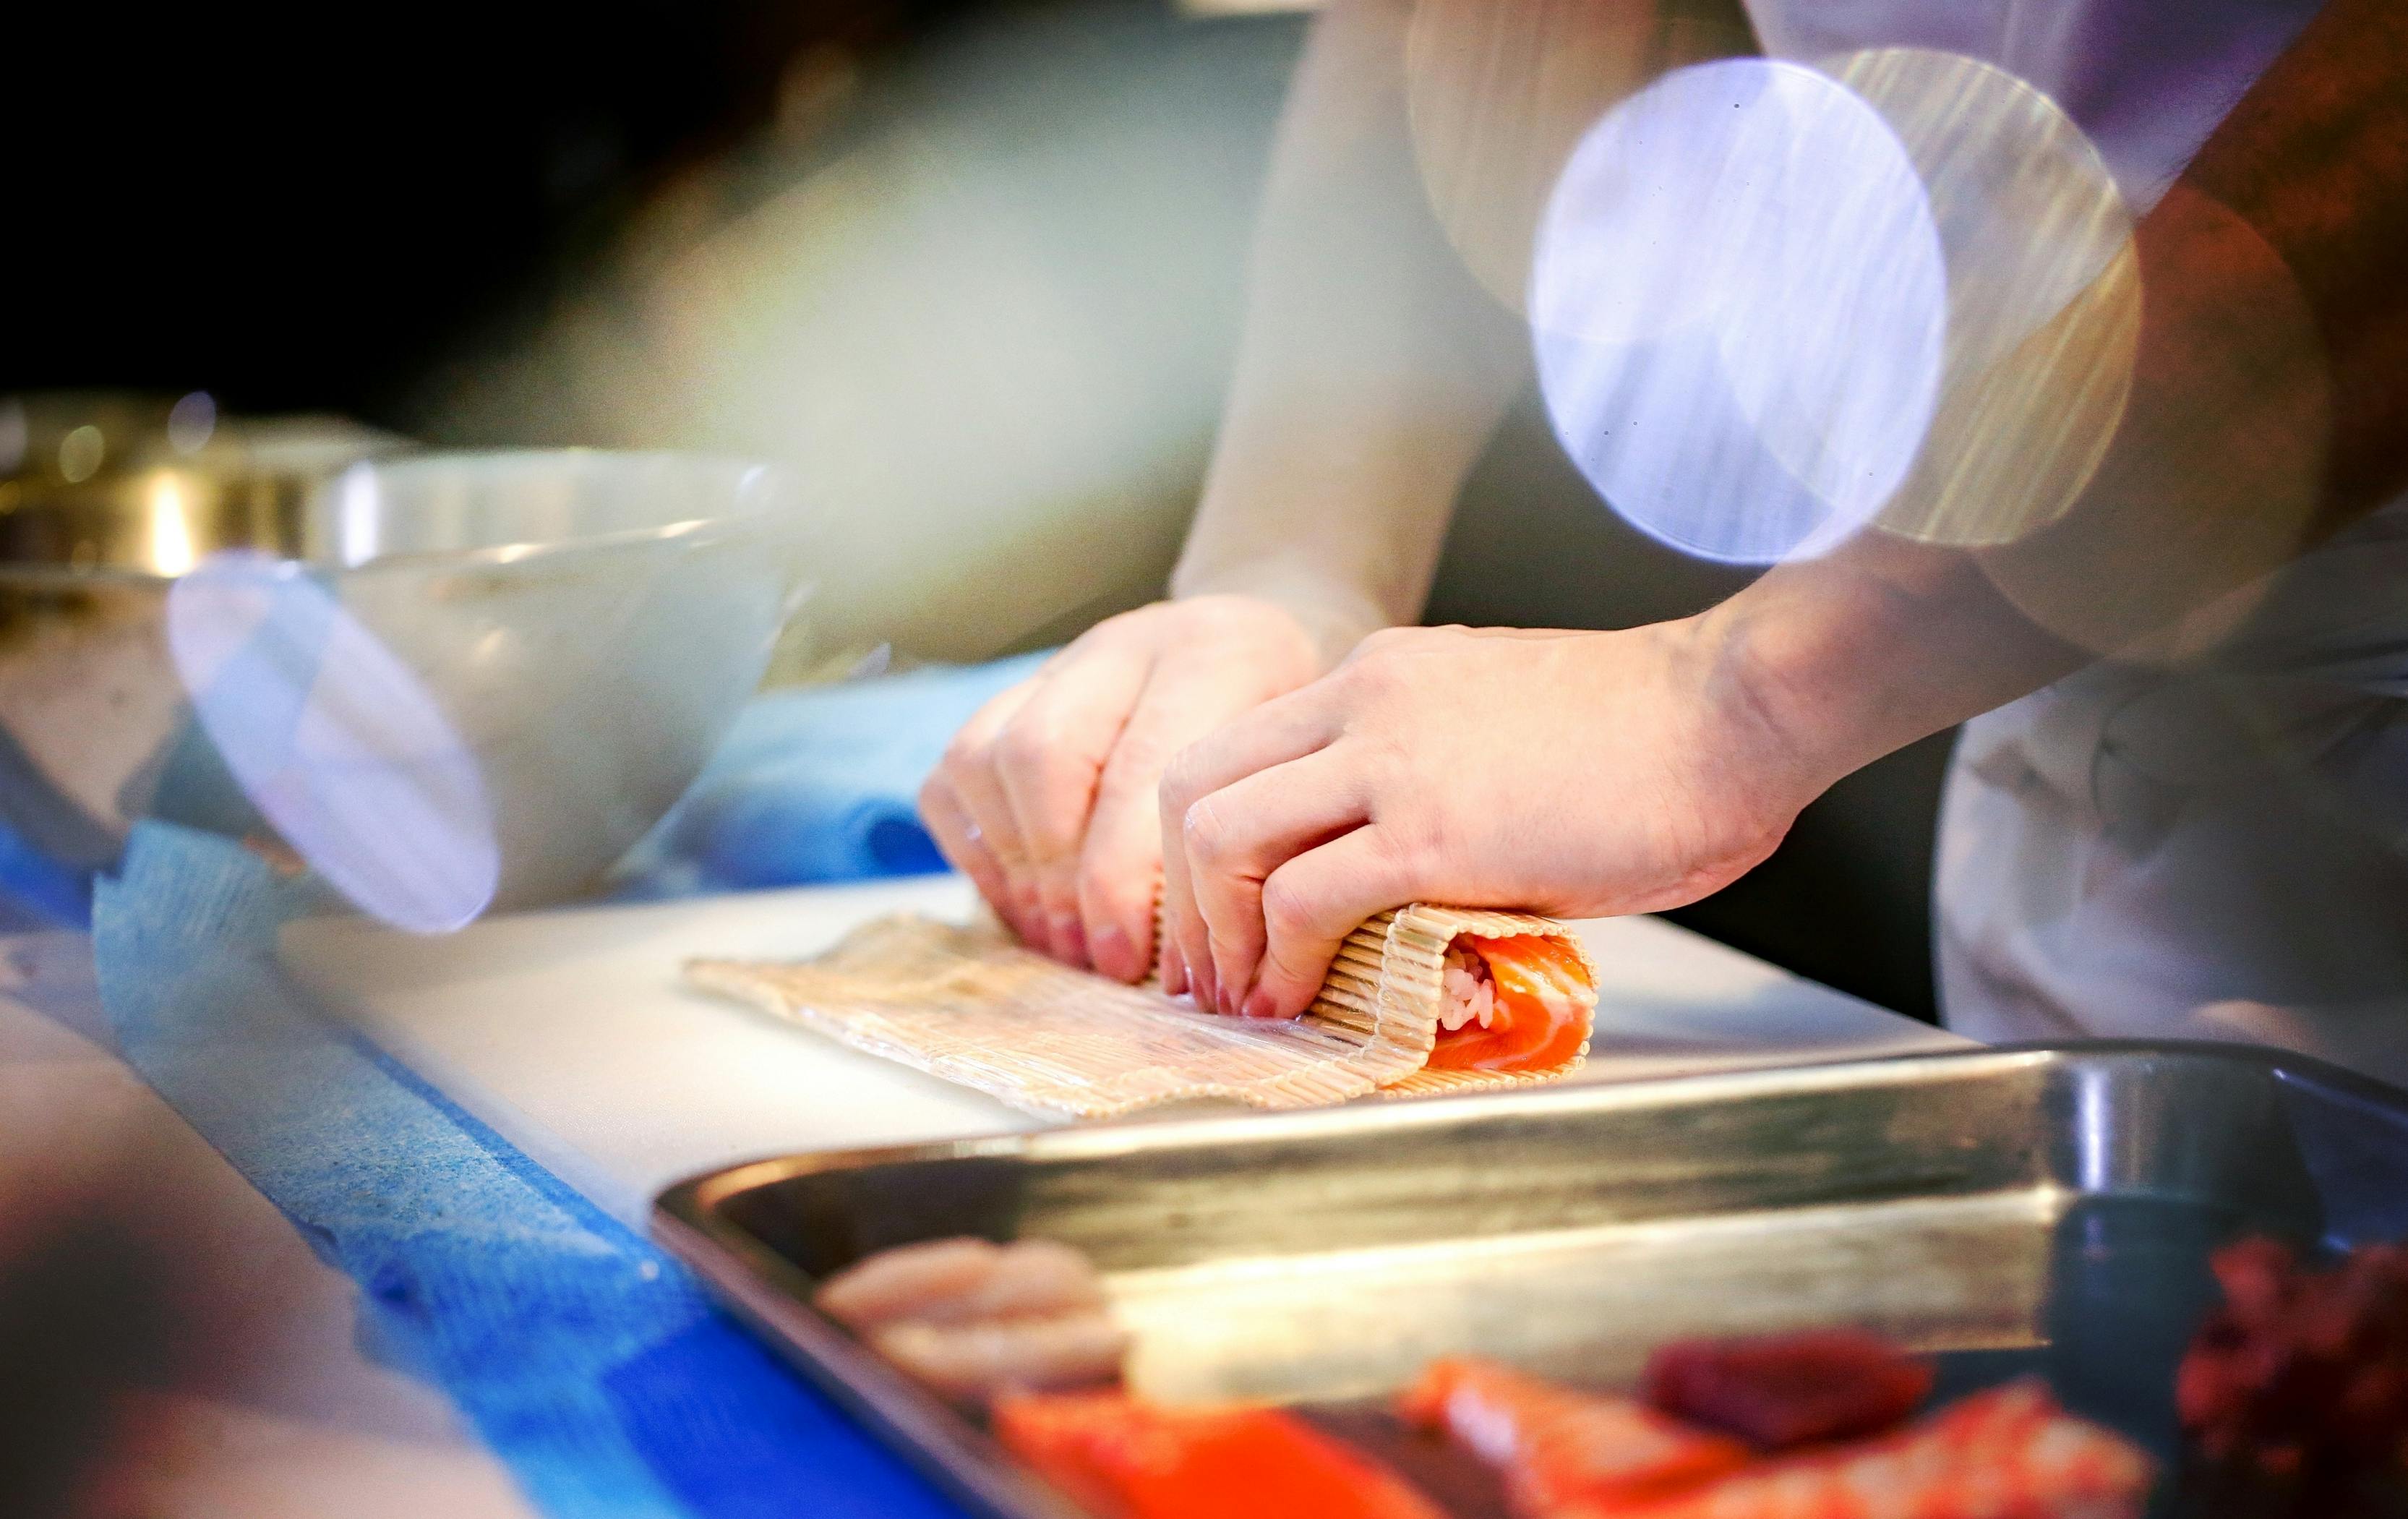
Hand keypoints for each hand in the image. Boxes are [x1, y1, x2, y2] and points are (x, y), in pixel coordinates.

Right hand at [918, 595, 1338, 981]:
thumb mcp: (1306, 772)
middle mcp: (1125, 645)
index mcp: (1214, 655)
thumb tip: (1201, 969)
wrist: (1259, 650)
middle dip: (1059, 880)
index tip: (1130, 965)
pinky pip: (955, 771)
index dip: (1122, 884)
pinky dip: (976, 849)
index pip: (1144, 773)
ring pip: (986, 757)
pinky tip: (1022, 903)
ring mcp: (1060, 663)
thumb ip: (1257, 844)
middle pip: (1045, 756)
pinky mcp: (1014, 693)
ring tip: (1057, 938)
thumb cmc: (1293, 737)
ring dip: (1012, 868)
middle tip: (1089, 959)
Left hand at [1157, 620, 1824, 1018]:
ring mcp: (1389, 762)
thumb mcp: (1505, 729)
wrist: (1733, 711)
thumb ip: (1435, 779)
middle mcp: (1361, 703)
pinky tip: (1293, 999)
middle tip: (1205, 972)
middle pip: (1192, 785)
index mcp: (1378, 677)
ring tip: (1241, 997)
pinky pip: (1303, 896)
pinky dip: (1278, 959)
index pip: (1234, 746)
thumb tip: (1408, 875)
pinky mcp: (1431, 832)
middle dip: (1178, 891)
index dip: (1200, 842)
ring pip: (1221, 835)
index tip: (1217, 916)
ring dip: (1214, 932)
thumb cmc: (1654, 734)